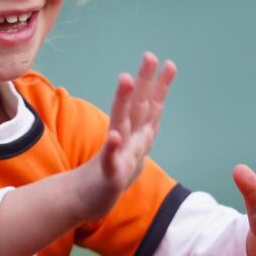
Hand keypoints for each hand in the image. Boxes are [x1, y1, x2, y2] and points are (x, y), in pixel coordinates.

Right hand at [80, 52, 176, 219]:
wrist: (85, 199)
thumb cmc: (111, 172)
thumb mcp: (134, 149)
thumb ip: (145, 127)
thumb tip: (156, 108)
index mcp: (133, 133)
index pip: (149, 105)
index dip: (160, 86)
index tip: (170, 64)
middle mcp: (123, 137)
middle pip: (135, 106)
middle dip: (144, 81)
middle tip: (149, 56)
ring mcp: (115, 152)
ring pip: (120, 124)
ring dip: (123, 101)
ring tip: (126, 79)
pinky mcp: (107, 172)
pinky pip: (109, 159)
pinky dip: (112, 148)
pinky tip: (115, 136)